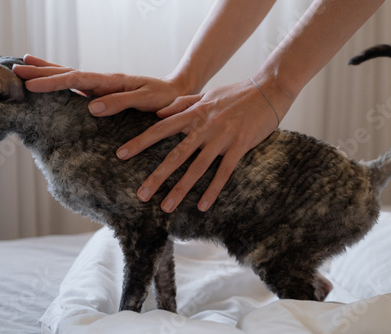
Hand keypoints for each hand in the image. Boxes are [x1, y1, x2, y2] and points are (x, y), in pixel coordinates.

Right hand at [13, 55, 186, 114]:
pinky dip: (62, 82)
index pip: (75, 79)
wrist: (177, 94)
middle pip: (67, 73)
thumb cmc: (164, 98)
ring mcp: (102, 86)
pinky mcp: (104, 94)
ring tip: (24, 66)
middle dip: (41, 72)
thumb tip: (92, 107)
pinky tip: (53, 82)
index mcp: (110, 81)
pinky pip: (78, 87)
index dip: (52, 82)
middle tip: (15, 70)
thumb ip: (121, 102)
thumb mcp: (146, 100)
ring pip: (69, 76)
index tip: (30, 85)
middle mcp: (102, 81)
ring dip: (47, 72)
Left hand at [117, 78, 287, 212]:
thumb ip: (182, 104)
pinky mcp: (240, 146)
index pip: (160, 128)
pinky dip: (213, 190)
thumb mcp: (206, 95)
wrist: (269, 89)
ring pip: (197, 167)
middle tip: (141, 194)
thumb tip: (159, 113)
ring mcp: (222, 138)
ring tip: (166, 207)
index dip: (140, 142)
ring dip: (181, 189)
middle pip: (175, 154)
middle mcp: (204, 126)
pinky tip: (202, 206)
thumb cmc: (236, 93)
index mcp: (193, 113)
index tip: (121, 155)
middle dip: (157, 176)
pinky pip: (224, 172)